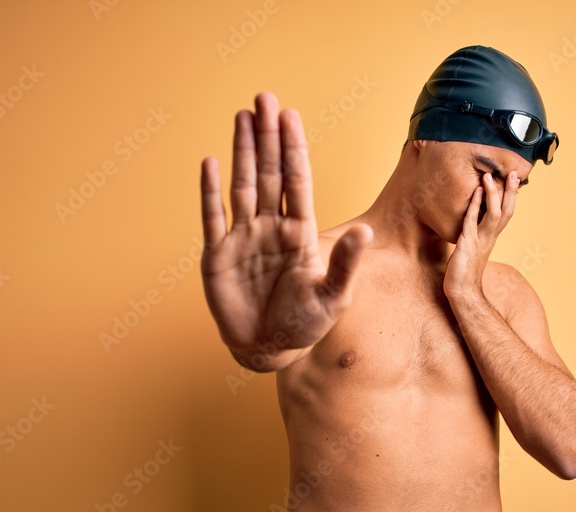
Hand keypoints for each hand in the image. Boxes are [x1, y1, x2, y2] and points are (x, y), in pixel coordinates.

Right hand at [200, 92, 371, 361]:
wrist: (268, 349)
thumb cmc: (305, 324)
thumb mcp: (333, 297)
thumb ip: (345, 264)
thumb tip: (364, 233)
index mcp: (300, 233)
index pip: (298, 181)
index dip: (294, 148)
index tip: (291, 116)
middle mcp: (271, 228)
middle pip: (270, 173)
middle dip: (268, 136)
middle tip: (265, 98)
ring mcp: (244, 238)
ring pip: (243, 185)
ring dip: (242, 151)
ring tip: (242, 116)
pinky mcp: (218, 255)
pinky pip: (213, 216)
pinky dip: (210, 191)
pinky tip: (210, 162)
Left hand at [443, 170, 518, 301]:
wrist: (463, 292)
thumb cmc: (465, 272)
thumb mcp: (473, 249)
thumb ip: (475, 235)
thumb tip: (472, 223)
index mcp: (492, 237)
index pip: (506, 213)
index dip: (511, 196)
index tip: (514, 179)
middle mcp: (490, 237)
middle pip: (506, 211)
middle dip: (511, 192)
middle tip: (514, 172)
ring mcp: (480, 240)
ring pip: (493, 214)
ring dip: (493, 195)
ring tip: (489, 177)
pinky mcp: (468, 244)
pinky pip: (472, 222)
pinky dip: (475, 206)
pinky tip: (476, 192)